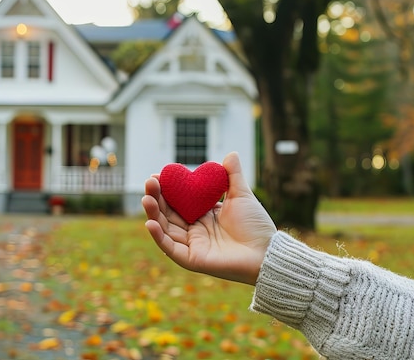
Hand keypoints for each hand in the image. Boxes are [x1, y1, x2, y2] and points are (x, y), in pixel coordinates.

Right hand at [142, 152, 276, 284]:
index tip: (158, 175)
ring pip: (166, 229)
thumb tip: (230, 154)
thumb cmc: (256, 226)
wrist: (267, 251)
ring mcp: (192, 245)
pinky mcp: (192, 259)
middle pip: (168, 214)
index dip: (166, 189)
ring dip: (153, 213)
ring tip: (146, 198)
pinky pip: (171, 248)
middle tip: (149, 182)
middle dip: (156, 198)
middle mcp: (194, 230)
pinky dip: (158, 236)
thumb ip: (233, 176)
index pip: (178, 201)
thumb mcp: (242, 195)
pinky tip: (150, 222)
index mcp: (203, 216)